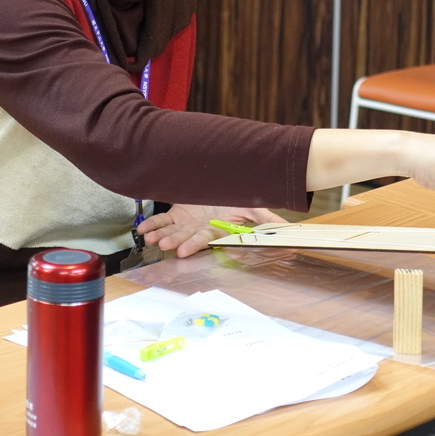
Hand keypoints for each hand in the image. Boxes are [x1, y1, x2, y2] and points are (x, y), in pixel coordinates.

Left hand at [136, 204, 286, 257]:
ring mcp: (187, 222)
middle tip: (164, 246)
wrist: (225, 184)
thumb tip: (291, 232)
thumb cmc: (240, 199)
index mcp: (217, 229)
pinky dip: (152, 225)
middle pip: (185, 237)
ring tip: (152, 239)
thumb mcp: (256, 210)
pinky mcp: (177, 213)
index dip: (193, 244)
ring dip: (161, 235)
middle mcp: (200, 228)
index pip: (205, 239)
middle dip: (174, 242)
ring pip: (172, 231)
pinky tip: (143, 230)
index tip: (182, 251)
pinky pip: (162, 221)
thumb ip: (269, 222)